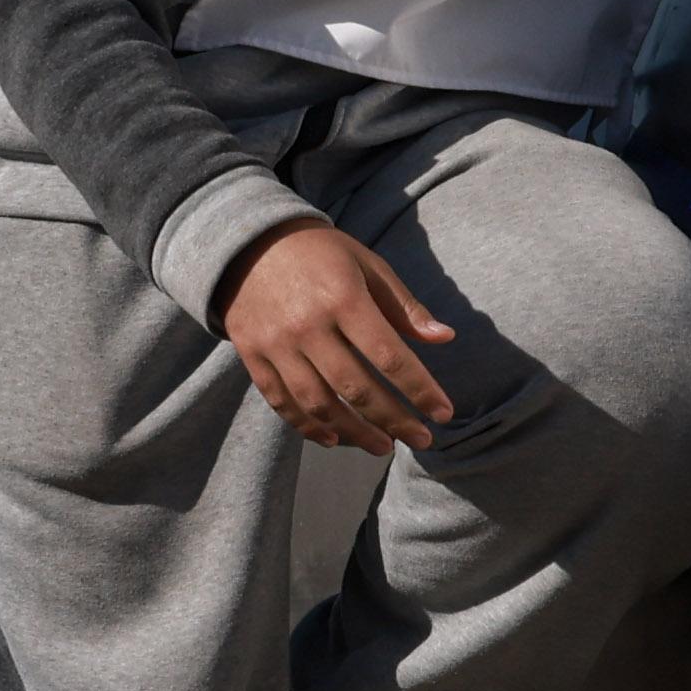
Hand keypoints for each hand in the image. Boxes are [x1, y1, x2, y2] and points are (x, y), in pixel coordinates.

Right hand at [217, 227, 461, 455]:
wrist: (245, 243)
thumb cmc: (319, 253)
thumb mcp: (367, 265)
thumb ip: (404, 305)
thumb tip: (445, 338)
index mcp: (343, 298)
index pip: (389, 356)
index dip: (420, 389)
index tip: (443, 413)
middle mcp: (308, 326)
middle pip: (356, 388)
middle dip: (394, 420)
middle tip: (421, 440)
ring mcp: (276, 344)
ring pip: (318, 403)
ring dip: (355, 432)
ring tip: (383, 447)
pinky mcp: (252, 355)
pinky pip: (281, 401)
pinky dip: (308, 426)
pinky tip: (334, 438)